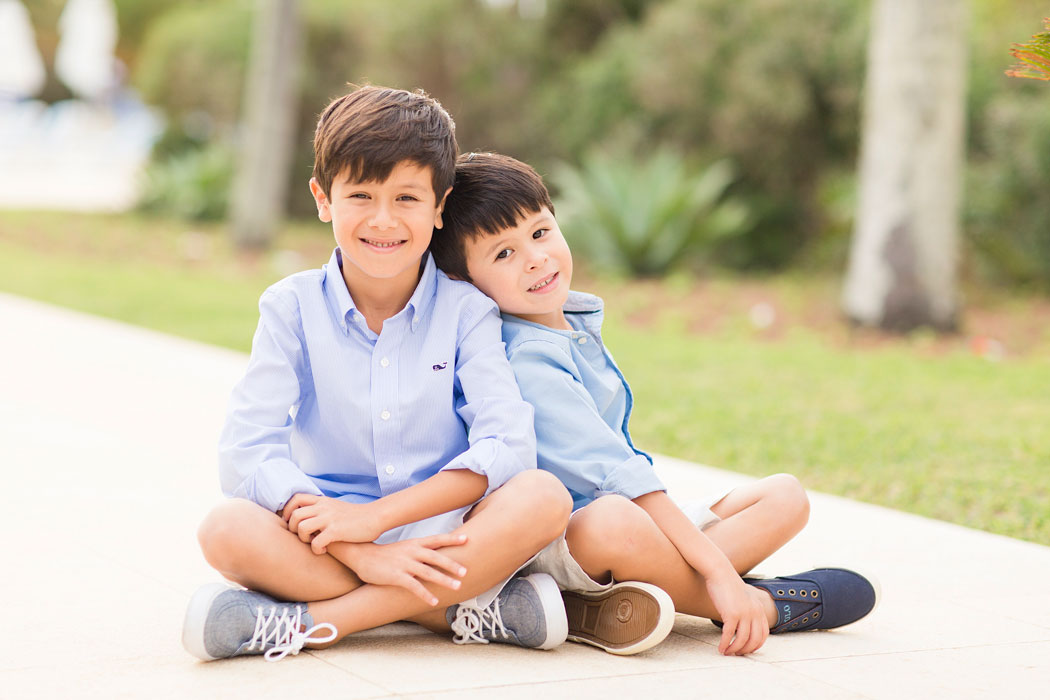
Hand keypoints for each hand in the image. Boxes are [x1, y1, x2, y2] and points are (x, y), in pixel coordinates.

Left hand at [282, 494, 384, 551]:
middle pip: (295, 515)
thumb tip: (308, 516)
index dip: (287, 511)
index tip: (290, 522)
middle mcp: (324, 507)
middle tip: (302, 537)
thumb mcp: (336, 507)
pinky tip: (322, 551)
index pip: (296, 499)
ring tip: (312, 544)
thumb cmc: (356, 516)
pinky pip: (316, 542)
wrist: (376, 517)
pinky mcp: (336, 531)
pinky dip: (315, 549)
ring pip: (302, 527)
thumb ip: (322, 509)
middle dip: (293, 529)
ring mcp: (329, 518)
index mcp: (323, 501)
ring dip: (303, 539)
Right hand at [341, 533, 468, 605]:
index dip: (451, 539)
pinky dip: (425, 594)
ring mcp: (404, 564)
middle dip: (452, 564)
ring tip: (457, 586)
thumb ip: (419, 551)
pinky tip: (434, 601)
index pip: (436, 539)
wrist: (361, 556)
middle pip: (436, 557)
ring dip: (444, 580)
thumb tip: (435, 555)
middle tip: (466, 571)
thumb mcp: (404, 548)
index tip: (466, 538)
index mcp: (414, 543)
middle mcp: (411, 552)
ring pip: (428, 572)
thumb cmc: (385, 554)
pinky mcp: (396, 576)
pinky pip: (414, 586)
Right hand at [706, 570, 770, 654]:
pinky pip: (729, 635)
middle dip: (745, 650)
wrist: (719, 572)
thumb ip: (747, 609)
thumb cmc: (728, 584)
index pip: (763, 634)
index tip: (746, 649)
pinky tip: (720, 648)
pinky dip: (725, 644)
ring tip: (726, 652)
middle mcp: (755, 612)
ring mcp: (744, 614)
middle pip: (754, 640)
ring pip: (742, 640)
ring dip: (734, 649)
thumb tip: (742, 623)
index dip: (755, 645)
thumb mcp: (744, 597)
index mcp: (759, 609)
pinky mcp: (731, 614)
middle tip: (736, 654)